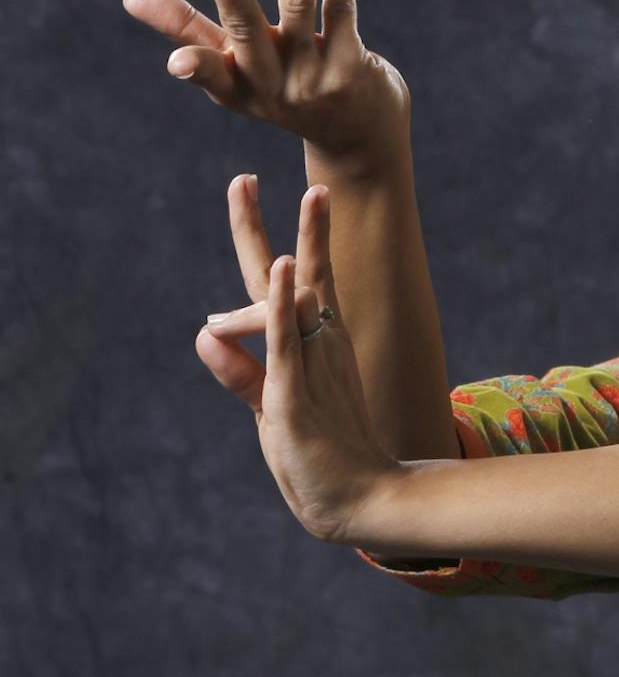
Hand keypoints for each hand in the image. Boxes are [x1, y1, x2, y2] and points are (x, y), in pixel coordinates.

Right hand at [124, 0, 411, 167]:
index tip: (177, 64)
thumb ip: (185, 29)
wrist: (359, 133)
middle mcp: (274, 83)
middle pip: (246, 28)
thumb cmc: (283, 90)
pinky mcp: (352, 63)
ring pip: (297, 1)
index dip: (193, 67)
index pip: (209, 71)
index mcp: (236, 89)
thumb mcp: (233, 69)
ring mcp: (316, 75)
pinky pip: (340, 8)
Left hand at [196, 179, 401, 543]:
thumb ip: (237, 370)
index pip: (286, 284)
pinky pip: (287, 340)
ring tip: (294, 194)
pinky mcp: (298, 391)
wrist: (358, 500)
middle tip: (246, 176)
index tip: (250, 191)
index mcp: (312, 346)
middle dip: (273, 223)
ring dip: (300, 242)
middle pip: (294, 272)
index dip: (268, 239)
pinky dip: (277, 303)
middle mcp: (318, 345)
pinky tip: (278, 265)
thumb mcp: (269, 405)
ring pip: (298, 295)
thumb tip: (203, 330)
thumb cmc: (319, 457)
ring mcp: (312, 364)